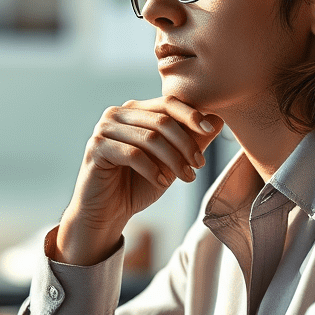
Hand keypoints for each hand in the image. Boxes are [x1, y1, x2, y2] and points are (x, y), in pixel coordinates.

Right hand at [56, 96, 222, 264]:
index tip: (209, 130)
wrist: (107, 212)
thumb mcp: (171, 161)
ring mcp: (104, 129)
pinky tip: (161, 182)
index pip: (167, 102)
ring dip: (173, 160)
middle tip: (198, 165)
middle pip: (161, 120)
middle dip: (185, 143)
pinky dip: (152, 170)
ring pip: (149, 138)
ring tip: (186, 178)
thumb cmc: (138, 184)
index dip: (191, 115)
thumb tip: (218, 119)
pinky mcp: (96, 148)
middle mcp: (117, 114)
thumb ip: (191, 140)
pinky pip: (132, 154)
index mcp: (134, 110)